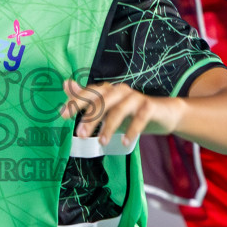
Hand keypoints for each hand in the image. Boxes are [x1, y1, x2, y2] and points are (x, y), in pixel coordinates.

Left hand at [60, 80, 181, 147]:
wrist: (164, 113)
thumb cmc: (131, 111)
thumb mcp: (107, 108)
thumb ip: (87, 98)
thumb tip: (66, 83)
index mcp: (108, 90)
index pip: (89, 93)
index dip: (75, 102)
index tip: (62, 115)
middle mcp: (120, 90)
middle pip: (102, 101)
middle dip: (90, 118)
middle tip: (80, 134)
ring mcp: (135, 97)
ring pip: (119, 109)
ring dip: (109, 126)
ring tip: (102, 142)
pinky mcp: (149, 106)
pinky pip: (139, 117)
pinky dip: (132, 130)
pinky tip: (126, 141)